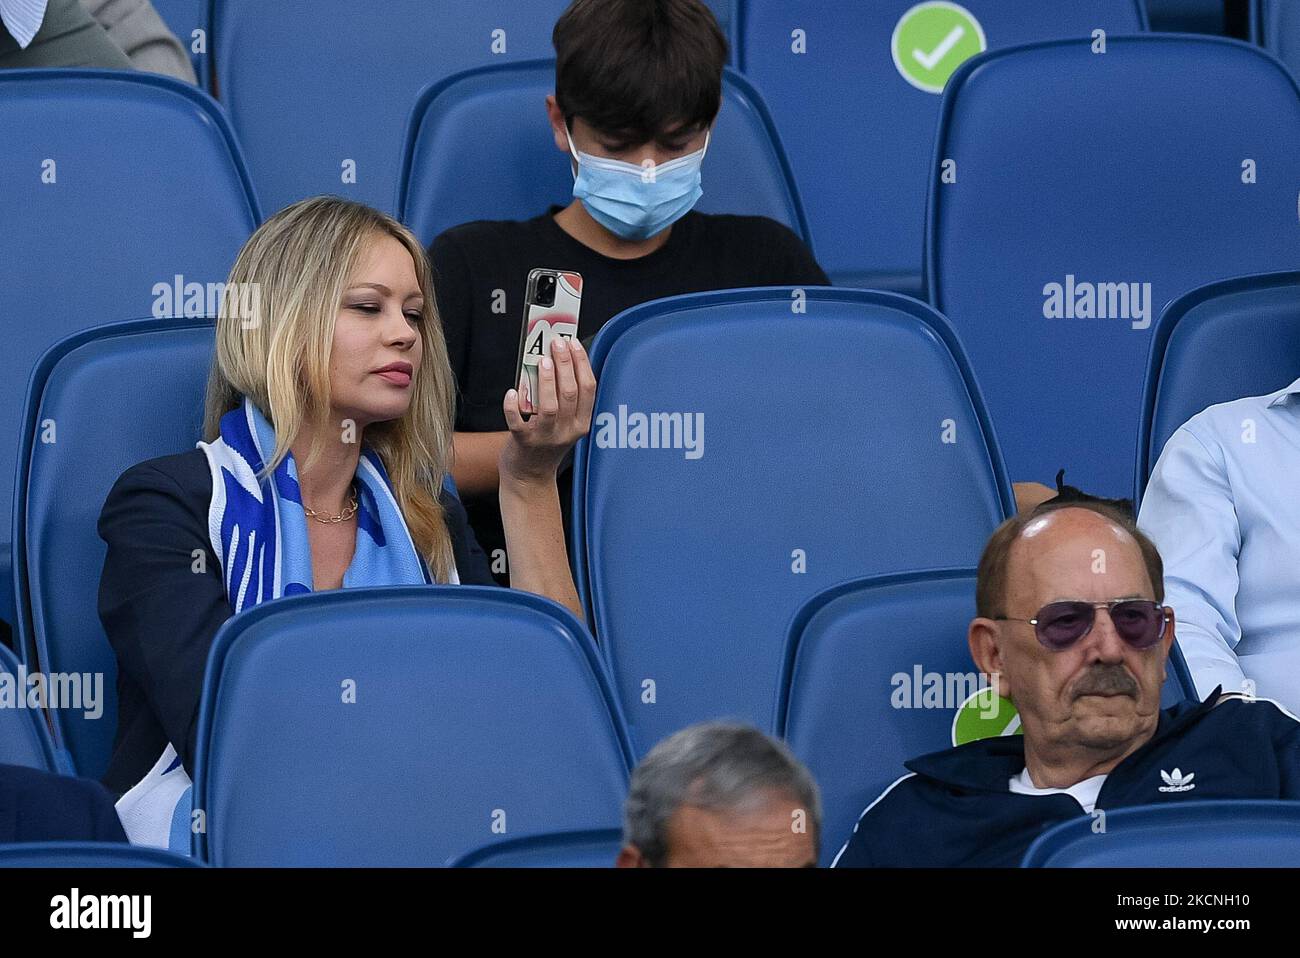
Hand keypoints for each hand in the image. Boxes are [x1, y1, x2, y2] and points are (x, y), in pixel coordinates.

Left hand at [500, 336, 595, 484]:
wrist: (530, 476)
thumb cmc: (545, 444)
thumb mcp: (565, 424)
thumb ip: (564, 399)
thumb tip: (554, 361)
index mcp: (581, 423)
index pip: (589, 388)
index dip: (582, 363)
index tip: (574, 343)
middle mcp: (567, 431)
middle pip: (571, 392)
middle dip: (565, 363)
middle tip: (557, 343)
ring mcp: (546, 437)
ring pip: (550, 406)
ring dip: (547, 380)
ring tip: (543, 360)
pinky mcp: (523, 442)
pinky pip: (517, 422)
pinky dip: (513, 405)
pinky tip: (512, 391)